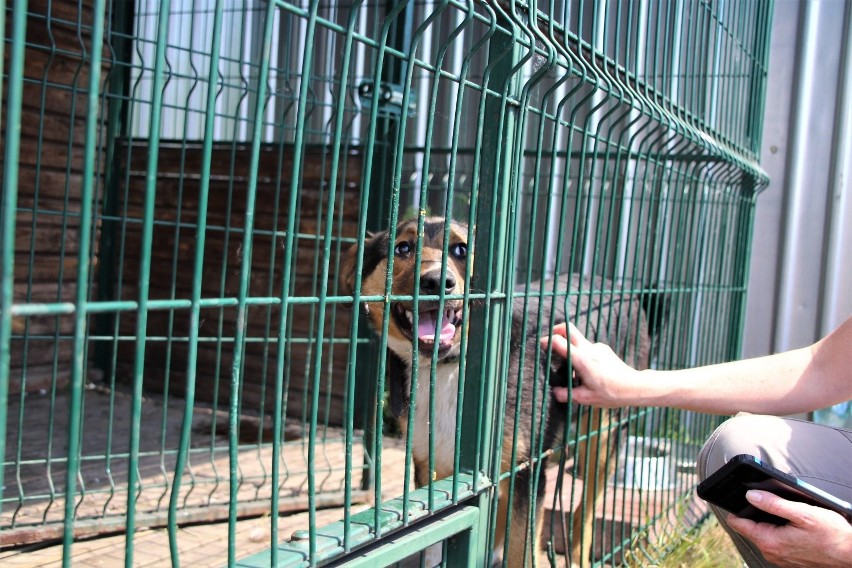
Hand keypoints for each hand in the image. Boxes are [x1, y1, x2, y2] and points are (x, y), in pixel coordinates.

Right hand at [539, 322, 640, 406]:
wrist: (635, 387)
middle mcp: (589, 349)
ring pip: (579, 341)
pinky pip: (588, 348)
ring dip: (571, 348)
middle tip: (549, 340)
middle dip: (556, 330)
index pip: (559, 341)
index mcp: (581, 359)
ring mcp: (598, 347)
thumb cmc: (611, 393)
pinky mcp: (604, 349)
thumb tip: (554, 392)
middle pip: (568, 329)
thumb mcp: (586, 398)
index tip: (541, 345)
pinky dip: (583, 355)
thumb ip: (567, 394)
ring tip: (572, 369)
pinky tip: (588, 372)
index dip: (547, 341)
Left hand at [727, 490, 851, 566]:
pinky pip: (774, 541)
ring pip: (762, 534)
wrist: (851, 554)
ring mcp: (779, 558)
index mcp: (769, 542)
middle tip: (770, 502)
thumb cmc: (831, 535)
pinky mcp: (788, 559)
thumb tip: (751, 495)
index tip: (741, 496)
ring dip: (768, 522)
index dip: (737, 507)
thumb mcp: (803, 513)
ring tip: (785, 513)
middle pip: (749, 527)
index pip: (737, 523)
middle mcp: (771, 553)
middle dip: (755, 513)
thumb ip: (774, 504)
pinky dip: (778, 531)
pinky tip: (791, 525)